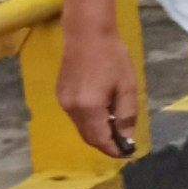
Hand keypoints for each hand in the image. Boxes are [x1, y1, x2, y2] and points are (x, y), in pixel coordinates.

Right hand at [56, 19, 140, 157]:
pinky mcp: (60, 95)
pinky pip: (76, 116)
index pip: (100, 139)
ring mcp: (63, 102)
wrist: (87, 34)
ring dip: (98, 132)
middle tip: (124, 143)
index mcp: (89, 107)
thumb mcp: (126, 87)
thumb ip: (126, 115)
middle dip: (106, 143)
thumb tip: (126, 137)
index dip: (114, 149)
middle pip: (88, 137)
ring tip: (116, 126)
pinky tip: (103, 113)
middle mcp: (71, 108)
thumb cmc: (112, 57)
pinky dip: (90, 121)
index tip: (127, 154)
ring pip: (81, 127)